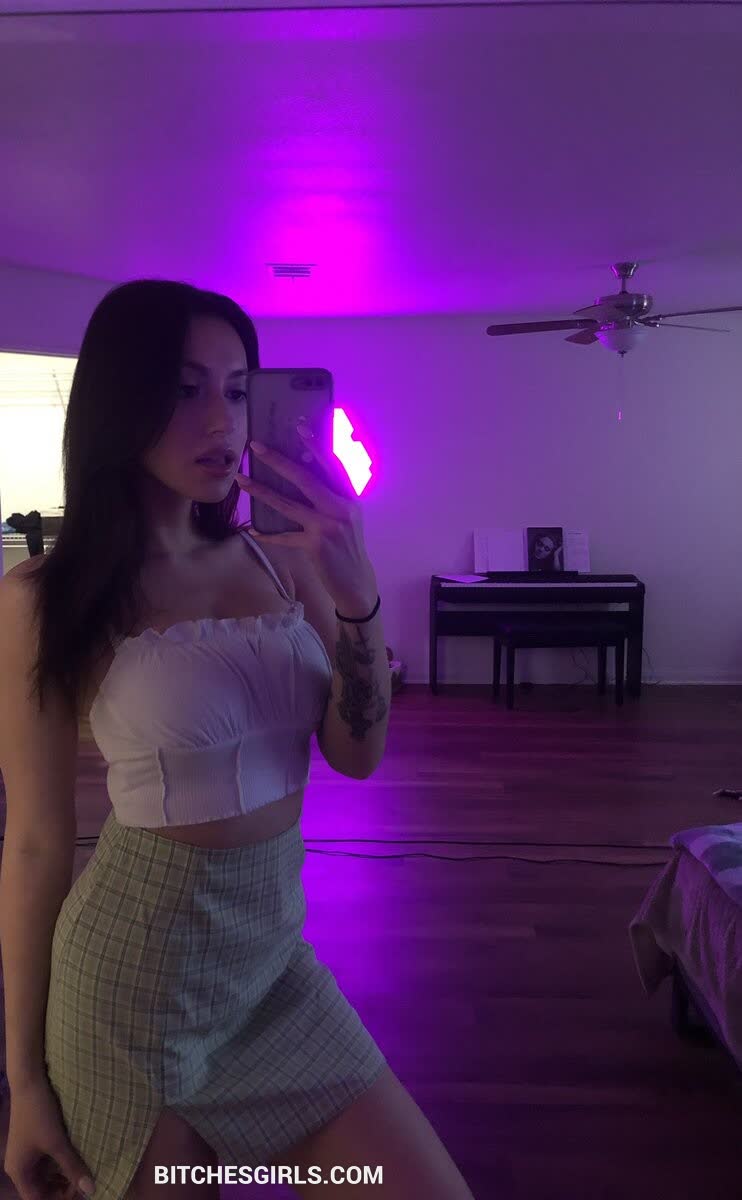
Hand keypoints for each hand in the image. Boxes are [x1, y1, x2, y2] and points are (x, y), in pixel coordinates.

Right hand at [4, 1076, 95, 1199]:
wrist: (30, 1081)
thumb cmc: (40, 1114)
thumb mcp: (57, 1142)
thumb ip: (73, 1167)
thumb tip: (90, 1190)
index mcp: (19, 1172)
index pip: (37, 1199)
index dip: (59, 1199)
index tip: (80, 1192)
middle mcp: (19, 1166)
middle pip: (40, 1189)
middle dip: (62, 1188)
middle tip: (85, 1181)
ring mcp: (25, 1153)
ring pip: (44, 1175)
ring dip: (61, 1175)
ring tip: (82, 1170)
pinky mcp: (32, 1141)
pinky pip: (45, 1161)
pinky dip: (59, 1162)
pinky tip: (74, 1156)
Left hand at [236, 422, 377, 612]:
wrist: (356, 582)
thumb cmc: (348, 546)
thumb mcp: (348, 517)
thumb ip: (330, 497)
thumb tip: (302, 475)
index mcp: (349, 497)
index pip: (331, 464)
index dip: (315, 444)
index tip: (299, 425)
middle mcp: (340, 508)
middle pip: (305, 478)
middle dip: (277, 461)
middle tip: (255, 446)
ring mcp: (327, 527)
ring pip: (288, 505)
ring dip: (261, 492)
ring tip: (241, 480)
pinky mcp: (315, 546)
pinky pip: (284, 537)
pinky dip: (268, 534)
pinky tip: (254, 531)